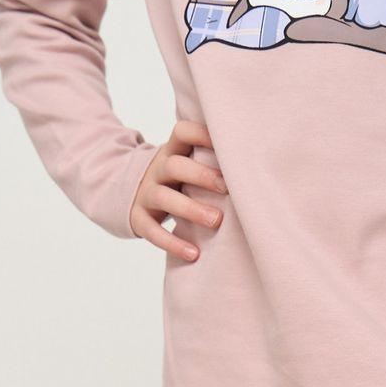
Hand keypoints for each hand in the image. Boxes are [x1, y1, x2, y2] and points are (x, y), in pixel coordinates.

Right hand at [129, 120, 227, 261]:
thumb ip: (210, 161)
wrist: (130, 195)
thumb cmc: (176, 181)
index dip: (200, 134)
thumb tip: (255, 167)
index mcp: (172, 152)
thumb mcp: (186, 165)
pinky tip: (194, 254)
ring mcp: (145, 194)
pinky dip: (173, 243)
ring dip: (191, 209)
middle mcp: (157, 169)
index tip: (226, 146)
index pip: (182, 132)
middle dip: (201, 176)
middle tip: (226, 188)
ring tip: (215, 221)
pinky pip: (153, 231)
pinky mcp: (138, 219)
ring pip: (164, 198)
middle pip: (175, 166)